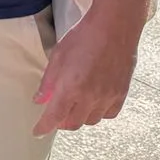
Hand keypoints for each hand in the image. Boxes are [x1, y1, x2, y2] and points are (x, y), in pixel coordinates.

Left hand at [32, 3, 141, 135]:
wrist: (114, 27)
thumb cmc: (84, 36)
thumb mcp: (58, 55)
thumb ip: (49, 82)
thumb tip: (40, 100)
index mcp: (71, 87)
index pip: (55, 116)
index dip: (44, 127)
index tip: (38, 132)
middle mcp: (90, 96)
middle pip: (73, 123)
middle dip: (61, 122)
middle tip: (55, 114)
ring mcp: (108, 96)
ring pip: (91, 120)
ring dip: (80, 117)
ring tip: (74, 105)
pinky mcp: (121, 93)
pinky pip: (109, 114)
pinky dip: (98, 112)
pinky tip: (93, 102)